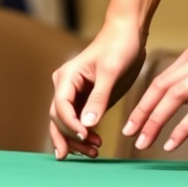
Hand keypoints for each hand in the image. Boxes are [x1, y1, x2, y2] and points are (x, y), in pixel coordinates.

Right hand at [49, 18, 146, 158]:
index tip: (85, 136)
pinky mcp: (86, 99)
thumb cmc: (119, 45)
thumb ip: (98, 98)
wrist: (129, 33)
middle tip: (87, 153)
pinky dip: (83, 134)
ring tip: (93, 152)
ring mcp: (75, 93)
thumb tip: (86, 125)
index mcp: (67, 76)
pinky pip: (78, 121)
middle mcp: (66, 86)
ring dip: (76, 140)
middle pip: (59, 119)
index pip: (61, 107)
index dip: (70, 125)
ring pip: (66, 123)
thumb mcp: (111, 71)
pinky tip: (94, 143)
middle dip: (70, 138)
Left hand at [121, 17, 187, 151]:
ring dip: (155, 120)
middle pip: (162, 87)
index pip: (163, 78)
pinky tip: (173, 140)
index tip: (134, 118)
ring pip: (175, 96)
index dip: (145, 100)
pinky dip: (183, 126)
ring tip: (144, 140)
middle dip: (142, 112)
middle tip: (130, 133)